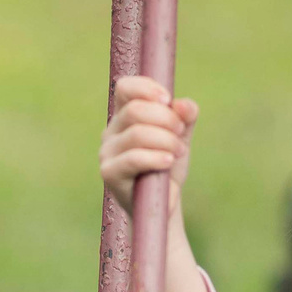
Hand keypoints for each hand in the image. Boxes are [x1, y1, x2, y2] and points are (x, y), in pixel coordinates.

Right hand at [99, 74, 197, 211]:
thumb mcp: (180, 137)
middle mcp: (111, 131)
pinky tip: (168, 161)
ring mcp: (107, 152)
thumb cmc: (167, 166)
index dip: (146, 87)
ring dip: (165, 140)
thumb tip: (183, 105)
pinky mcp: (109, 173)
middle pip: (135, 110)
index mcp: (125, 115)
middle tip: (180, 134)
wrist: (164, 203)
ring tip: (178, 152)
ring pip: (137, 134)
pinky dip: (155, 157)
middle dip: (165, 119)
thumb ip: (185, 118)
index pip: (125, 87)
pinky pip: (133, 158)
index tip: (167, 99)